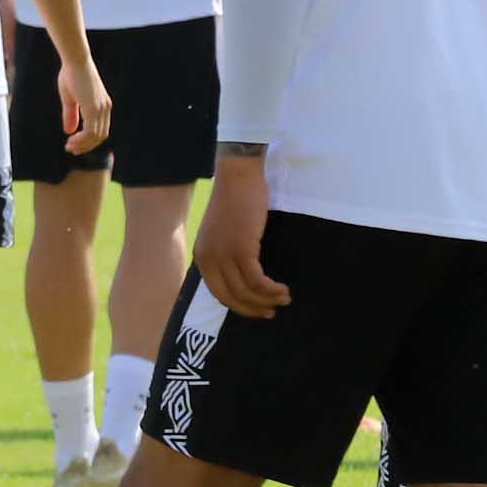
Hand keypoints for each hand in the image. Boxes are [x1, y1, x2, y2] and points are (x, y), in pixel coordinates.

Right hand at [57, 55, 113, 158]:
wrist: (75, 61)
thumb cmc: (71, 75)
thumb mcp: (70, 99)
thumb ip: (71, 115)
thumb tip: (69, 131)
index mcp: (102, 105)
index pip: (100, 130)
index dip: (88, 140)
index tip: (74, 145)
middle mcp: (105, 108)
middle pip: (100, 136)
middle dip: (86, 146)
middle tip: (72, 150)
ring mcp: (101, 109)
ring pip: (96, 136)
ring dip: (83, 145)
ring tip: (69, 147)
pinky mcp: (94, 108)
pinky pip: (90, 131)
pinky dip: (81, 139)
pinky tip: (71, 141)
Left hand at [193, 155, 288, 315]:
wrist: (238, 175)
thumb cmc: (235, 199)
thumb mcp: (223, 231)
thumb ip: (226, 253)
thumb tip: (245, 276)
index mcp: (202, 256)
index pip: (219, 293)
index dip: (239, 306)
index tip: (257, 309)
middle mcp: (209, 259)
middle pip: (231, 297)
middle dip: (253, 309)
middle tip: (272, 311)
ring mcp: (224, 255)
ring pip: (246, 291)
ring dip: (267, 300)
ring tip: (284, 298)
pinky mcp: (241, 249)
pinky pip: (257, 280)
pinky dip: (271, 289)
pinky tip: (282, 288)